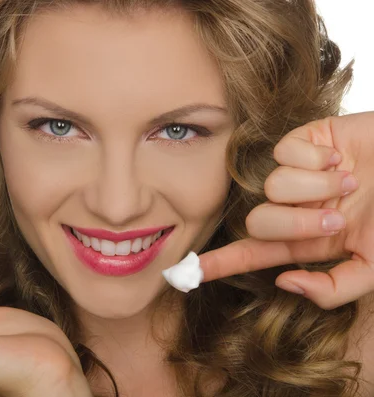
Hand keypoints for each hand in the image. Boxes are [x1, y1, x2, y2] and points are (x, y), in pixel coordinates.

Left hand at [199, 112, 373, 309]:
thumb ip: (334, 287)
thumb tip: (284, 282)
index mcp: (307, 239)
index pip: (252, 254)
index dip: (220, 263)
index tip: (185, 274)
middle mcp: (296, 209)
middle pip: (258, 224)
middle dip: (295, 223)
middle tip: (336, 217)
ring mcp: (298, 176)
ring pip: (270, 189)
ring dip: (314, 190)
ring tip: (348, 184)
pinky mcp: (304, 142)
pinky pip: (283, 154)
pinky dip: (315, 161)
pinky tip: (338, 160)